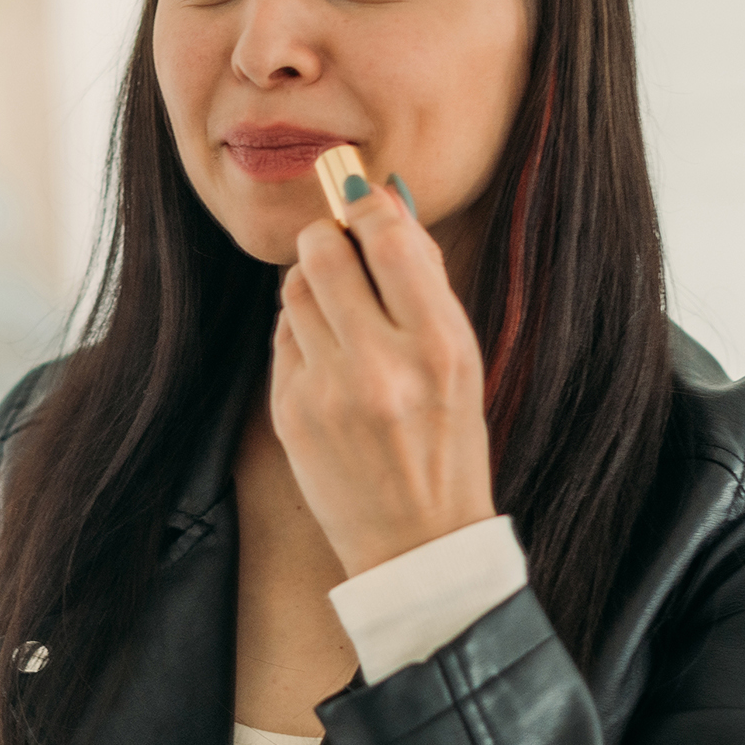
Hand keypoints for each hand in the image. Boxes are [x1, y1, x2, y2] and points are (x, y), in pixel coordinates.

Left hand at [273, 182, 495, 576]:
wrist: (417, 544)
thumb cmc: (448, 443)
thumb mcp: (461, 362)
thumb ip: (425, 282)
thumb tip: (383, 204)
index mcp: (441, 349)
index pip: (389, 240)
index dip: (369, 207)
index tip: (363, 200)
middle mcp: (383, 367)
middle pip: (325, 252)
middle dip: (329, 238)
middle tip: (340, 246)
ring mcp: (330, 392)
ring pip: (294, 289)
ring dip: (312, 283)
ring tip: (339, 307)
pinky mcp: (290, 413)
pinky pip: (283, 336)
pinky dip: (301, 332)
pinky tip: (328, 358)